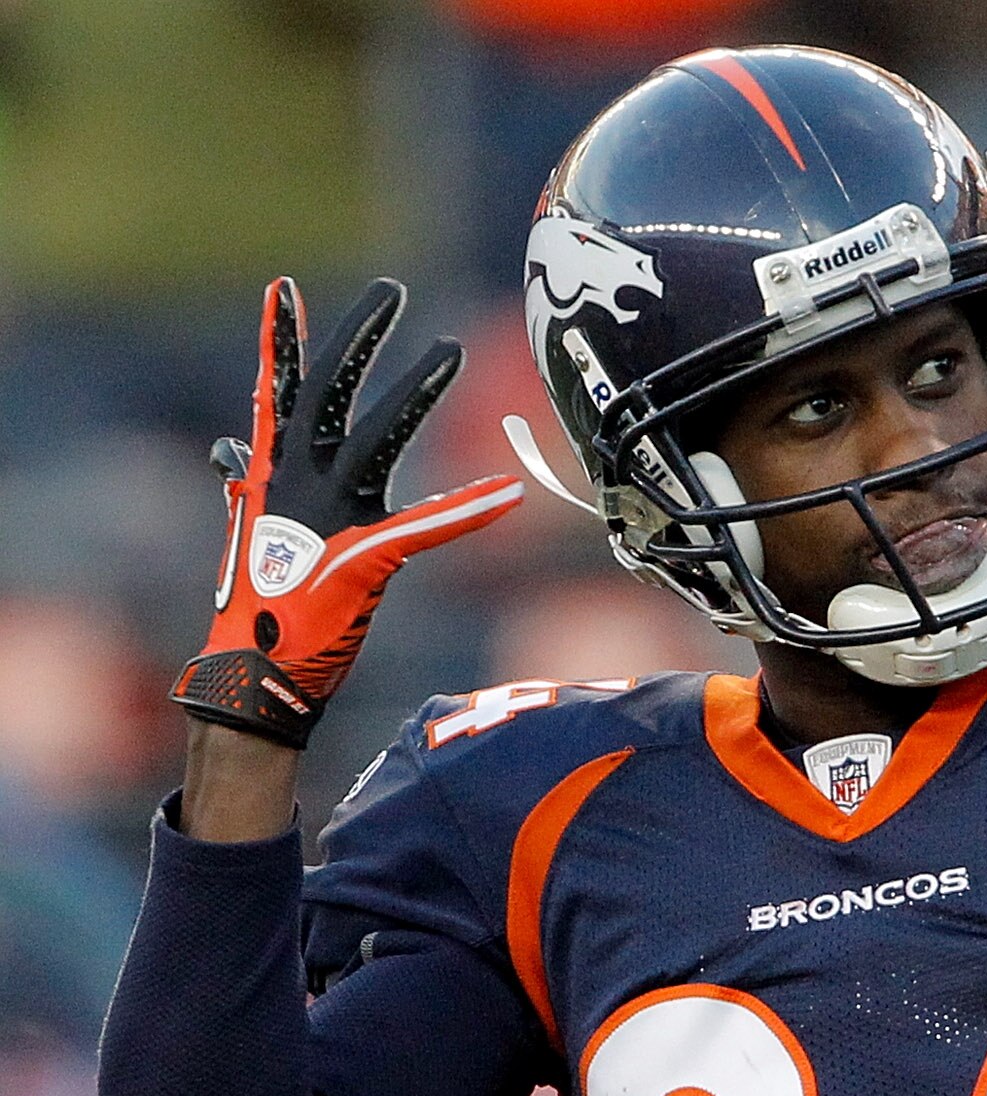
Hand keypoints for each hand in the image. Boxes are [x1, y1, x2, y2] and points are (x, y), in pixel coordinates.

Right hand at [172, 277, 519, 748]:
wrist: (257, 673)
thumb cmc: (264, 608)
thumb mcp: (253, 532)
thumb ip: (252, 486)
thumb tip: (236, 457)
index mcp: (271, 474)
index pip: (275, 390)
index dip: (279, 337)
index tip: (283, 286)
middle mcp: (294, 482)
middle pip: (326, 389)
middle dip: (358, 336)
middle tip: (390, 290)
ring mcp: (326, 517)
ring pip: (377, 435)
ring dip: (416, 390)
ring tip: (450, 349)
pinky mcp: (363, 558)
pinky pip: (425, 526)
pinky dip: (467, 509)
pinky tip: (507, 491)